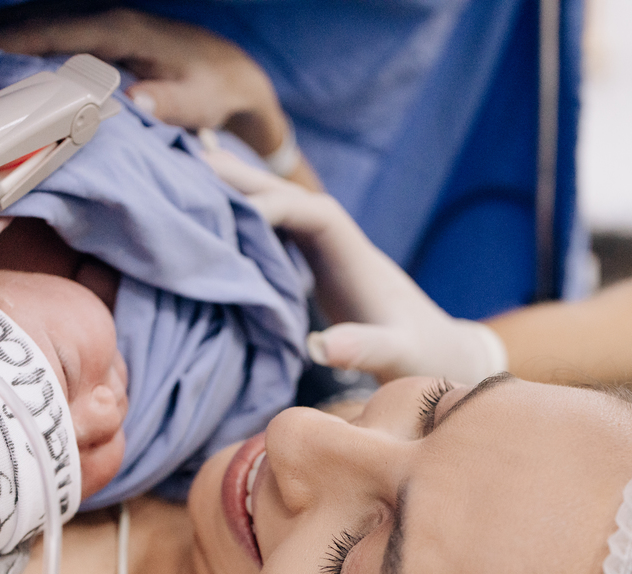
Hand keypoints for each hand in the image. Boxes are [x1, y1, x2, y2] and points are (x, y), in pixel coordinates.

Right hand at [0, 10, 285, 155]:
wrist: (231, 71)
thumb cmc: (213, 88)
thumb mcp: (196, 100)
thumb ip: (166, 103)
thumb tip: (135, 103)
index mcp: (119, 31)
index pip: (53, 33)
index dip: (8, 44)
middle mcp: (99, 20)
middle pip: (28, 23)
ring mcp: (93, 25)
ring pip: (29, 27)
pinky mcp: (92, 38)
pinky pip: (40, 38)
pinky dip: (8, 47)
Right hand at [204, 149, 506, 383]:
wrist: (444, 355)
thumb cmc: (422, 358)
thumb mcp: (396, 357)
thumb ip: (364, 349)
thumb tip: (320, 347)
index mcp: (359, 258)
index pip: (316, 215)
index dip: (276, 205)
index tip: (232, 208)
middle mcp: (343, 245)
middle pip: (291, 198)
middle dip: (246, 179)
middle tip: (189, 157)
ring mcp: (330, 254)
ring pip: (281, 209)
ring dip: (240, 190)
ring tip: (187, 168)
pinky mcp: (319, 267)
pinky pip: (279, 231)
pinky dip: (246, 215)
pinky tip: (213, 208)